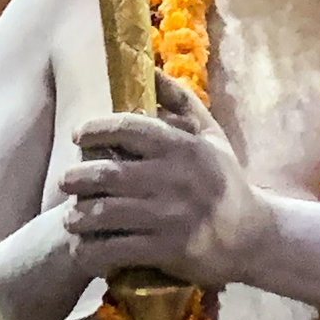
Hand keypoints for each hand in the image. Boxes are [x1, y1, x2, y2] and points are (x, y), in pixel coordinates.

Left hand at [59, 72, 271, 288]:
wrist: (253, 236)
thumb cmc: (225, 180)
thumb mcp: (211, 135)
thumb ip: (180, 101)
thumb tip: (150, 69)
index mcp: (182, 147)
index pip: (128, 128)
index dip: (96, 129)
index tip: (79, 135)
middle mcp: (172, 179)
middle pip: (107, 173)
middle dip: (77, 177)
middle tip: (66, 181)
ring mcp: (168, 216)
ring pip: (106, 212)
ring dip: (79, 215)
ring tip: (71, 217)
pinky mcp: (166, 249)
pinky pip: (117, 249)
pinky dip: (94, 250)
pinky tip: (84, 249)